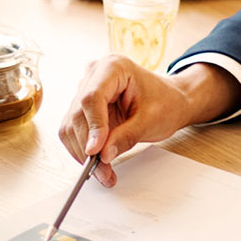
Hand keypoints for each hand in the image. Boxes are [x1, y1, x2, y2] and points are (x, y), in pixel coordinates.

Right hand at [58, 59, 238, 186]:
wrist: (170, 101)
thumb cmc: (165, 103)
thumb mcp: (151, 121)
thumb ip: (126, 136)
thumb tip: (103, 155)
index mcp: (113, 67)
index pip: (92, 97)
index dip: (92, 126)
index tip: (95, 152)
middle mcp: (93, 75)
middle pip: (78, 113)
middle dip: (88, 147)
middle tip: (103, 171)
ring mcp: (85, 90)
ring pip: (71, 125)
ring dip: (82, 153)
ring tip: (104, 173)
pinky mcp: (82, 107)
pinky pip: (73, 131)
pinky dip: (82, 150)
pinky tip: (98, 164)